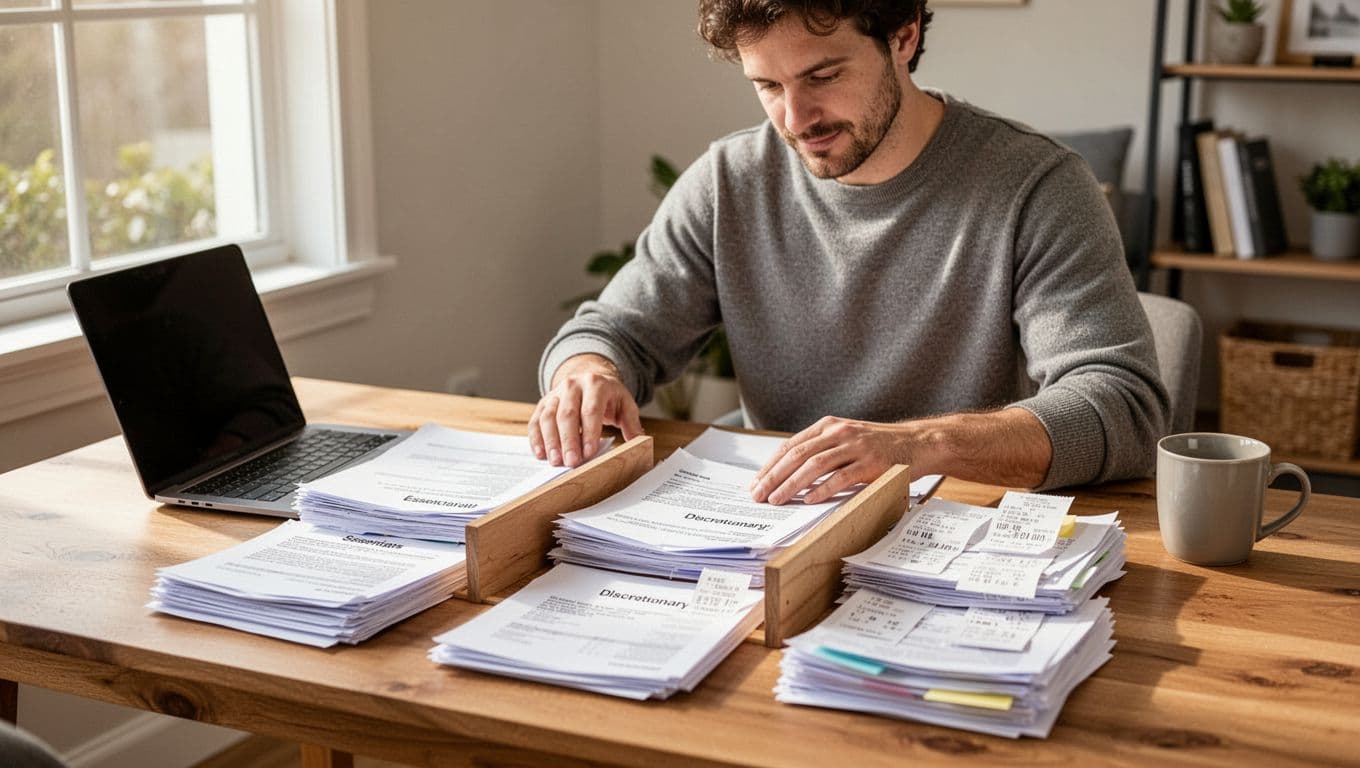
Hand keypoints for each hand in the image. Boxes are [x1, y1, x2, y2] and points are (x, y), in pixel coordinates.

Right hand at [530, 354, 643, 466]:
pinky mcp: (543, 403)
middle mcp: (572, 385)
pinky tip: (541, 454)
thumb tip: (639, 442)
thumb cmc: (609, 397)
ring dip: (550, 441)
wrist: (590, 378)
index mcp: (596, 384)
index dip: (589, 432)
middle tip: (571, 462)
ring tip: (556, 461)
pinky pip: (536, 420)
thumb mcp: (625, 404)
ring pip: (548, 417)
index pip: (591, 410)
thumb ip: (632, 423)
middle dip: (568, 440)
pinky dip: (536, 438)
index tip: (589, 453)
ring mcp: (555, 393)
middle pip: (567, 414)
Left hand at [751, 417, 911, 504]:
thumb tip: (788, 474)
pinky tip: (809, 499)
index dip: (771, 465)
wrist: (918, 442)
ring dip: (792, 484)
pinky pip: (842, 476)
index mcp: (828, 425)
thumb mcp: (846, 439)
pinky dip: (823, 488)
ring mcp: (856, 447)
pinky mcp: (871, 463)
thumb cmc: (879, 445)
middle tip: (758, 494)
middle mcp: (839, 432)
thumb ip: (822, 450)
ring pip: (815, 465)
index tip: (757, 482)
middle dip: (774, 476)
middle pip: (798, 454)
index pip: (791, 445)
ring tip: (777, 499)